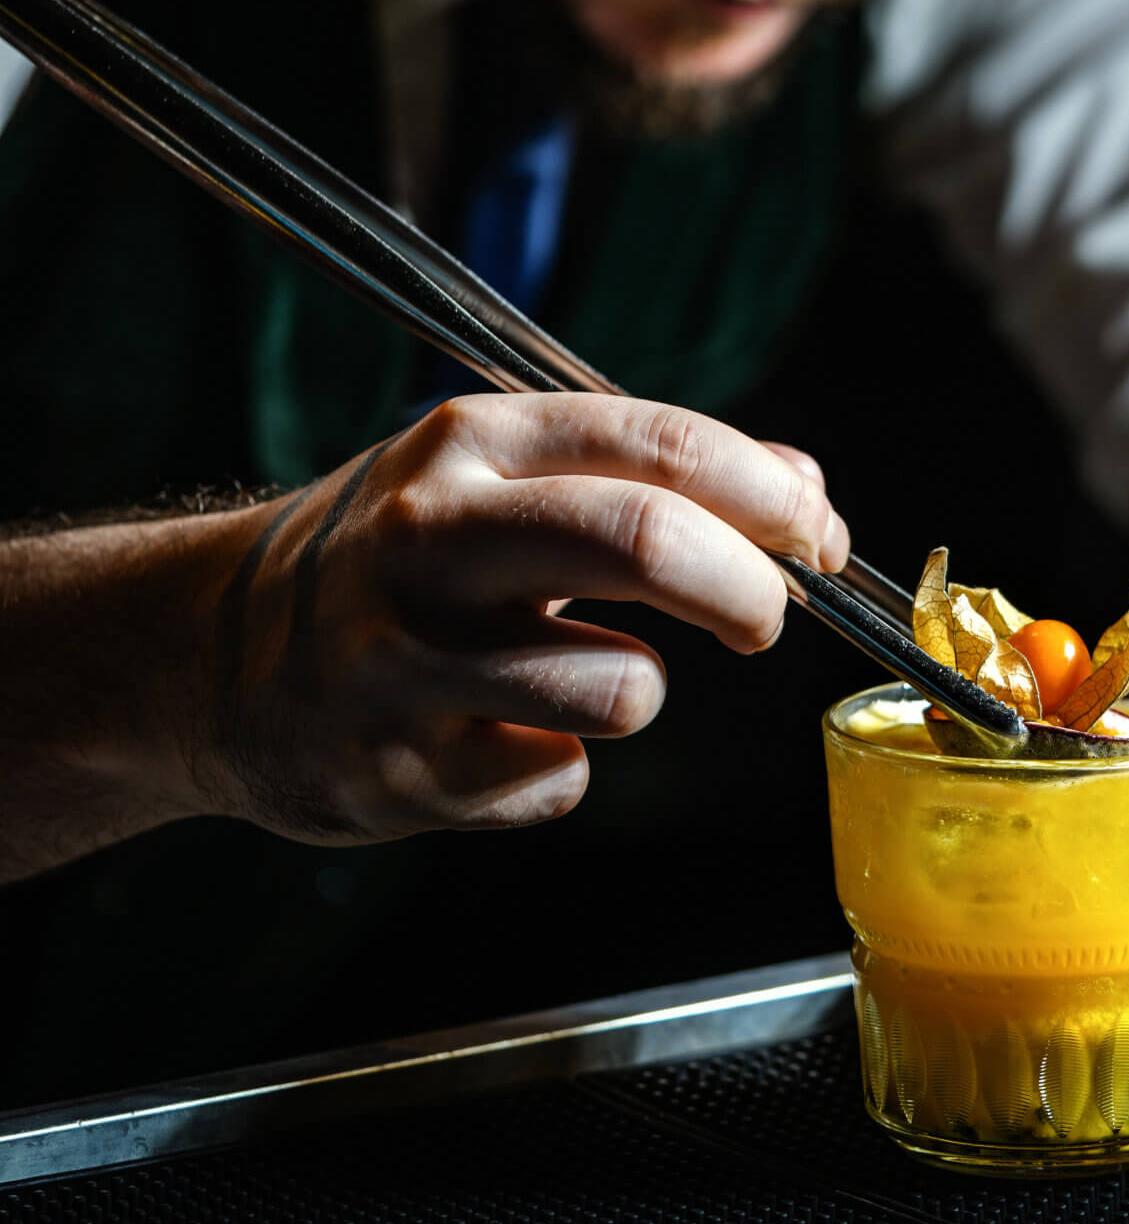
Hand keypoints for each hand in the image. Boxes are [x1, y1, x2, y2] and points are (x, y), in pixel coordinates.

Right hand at [188, 394, 845, 847]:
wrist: (214, 653)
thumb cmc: (400, 556)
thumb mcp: (504, 474)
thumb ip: (653, 473)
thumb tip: (802, 493)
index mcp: (472, 444)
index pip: (662, 447)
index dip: (770, 498)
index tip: (818, 539)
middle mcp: (431, 538)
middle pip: (645, 540)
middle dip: (745, 590)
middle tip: (763, 619)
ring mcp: (406, 659)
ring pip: (621, 686)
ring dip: (634, 692)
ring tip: (581, 676)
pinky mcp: (398, 770)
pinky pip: (557, 779)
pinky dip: (554, 768)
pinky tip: (493, 736)